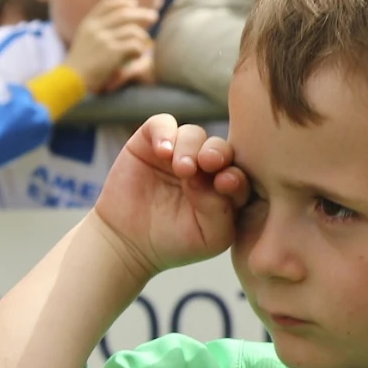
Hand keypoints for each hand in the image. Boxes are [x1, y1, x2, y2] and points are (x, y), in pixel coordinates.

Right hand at [64, 0, 156, 92]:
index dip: (122, 1)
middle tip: (153, 16)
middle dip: (142, 13)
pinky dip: (139, 50)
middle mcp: (96, 28)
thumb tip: (120, 22)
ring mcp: (104, 39)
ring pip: (132, 30)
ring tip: (143, 45)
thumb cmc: (79, 64)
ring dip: (142, 37)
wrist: (71, 80)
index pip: (107, 4)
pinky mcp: (112, 52)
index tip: (133, 3)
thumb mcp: (83, 40)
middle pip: (124, 13)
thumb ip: (97, 30)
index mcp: (88, 23)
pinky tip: (137, 56)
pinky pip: (134, 45)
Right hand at [89, 115, 251, 279]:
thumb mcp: (209, 237)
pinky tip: (162, 151)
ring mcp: (179, 151)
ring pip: (194, 134)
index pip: (240, 172)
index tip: (225, 182)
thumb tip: (215, 180)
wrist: (127, 243)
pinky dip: (164, 132)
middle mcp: (205, 166)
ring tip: (181, 168)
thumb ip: (222, 211)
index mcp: (226, 187)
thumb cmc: (175, 243)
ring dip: (190, 147)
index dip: (236, 175)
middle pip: (220, 147)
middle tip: (208, 162)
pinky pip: (162, 124)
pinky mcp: (151, 142)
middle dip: (217, 152)